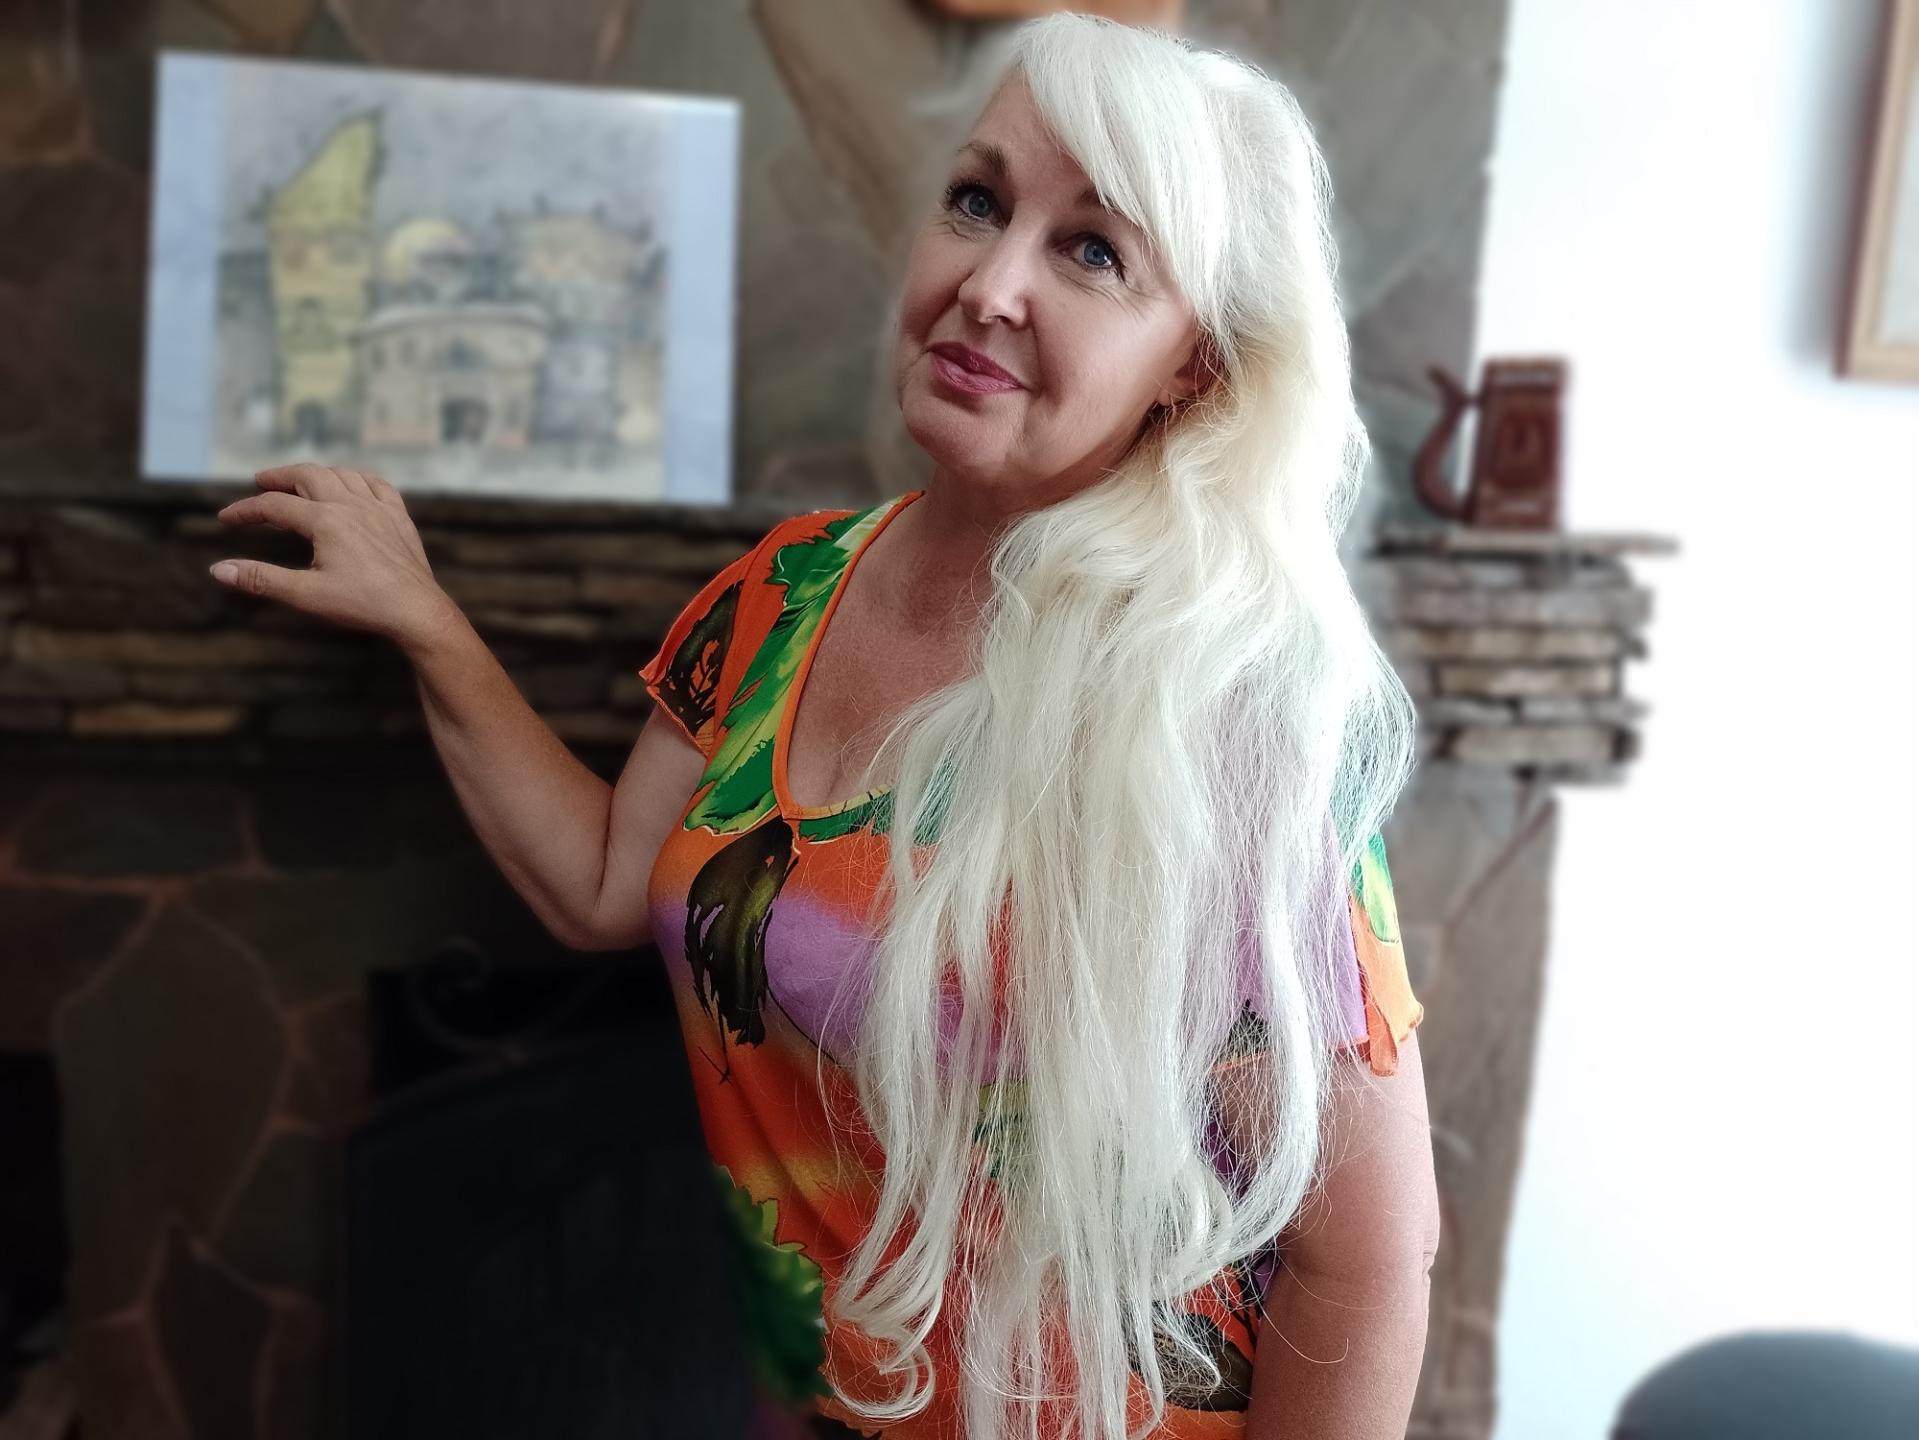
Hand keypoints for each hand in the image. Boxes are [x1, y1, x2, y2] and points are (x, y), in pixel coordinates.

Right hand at [210, 463, 460, 652]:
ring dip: (317, 474)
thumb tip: (218, 569)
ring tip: (300, 482)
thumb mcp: (306, 594)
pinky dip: (358, 478)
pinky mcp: (400, 518)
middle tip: (260, 482)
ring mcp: (379, 509)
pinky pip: (379, 485)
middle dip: (279, 477)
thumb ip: (261, 579)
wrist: (417, 611)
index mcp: (326, 521)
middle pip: (307, 475)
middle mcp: (352, 505)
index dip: (245, 511)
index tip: (225, 519)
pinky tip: (352, 484)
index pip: (274, 506)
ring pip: (342, 474)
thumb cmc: (363, 604)